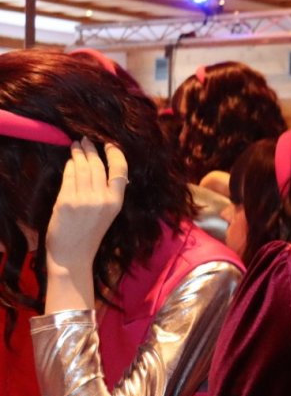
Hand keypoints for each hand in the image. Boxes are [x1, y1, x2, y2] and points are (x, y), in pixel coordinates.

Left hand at [45, 139, 127, 276]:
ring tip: (76, 146)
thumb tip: (103, 170)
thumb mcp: (108, 214)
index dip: (115, 154)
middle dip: (91, 150)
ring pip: (82, 169)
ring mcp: (83, 199)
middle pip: (98, 166)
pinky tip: (69, 161)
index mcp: (116, 202)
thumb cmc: (90, 235)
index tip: (109, 144)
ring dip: (78, 154)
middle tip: (86, 140)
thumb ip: (108, 194)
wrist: (72, 255)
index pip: (120, 171)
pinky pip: (69, 177)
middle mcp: (101, 199)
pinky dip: (69, 166)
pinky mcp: (66, 201)